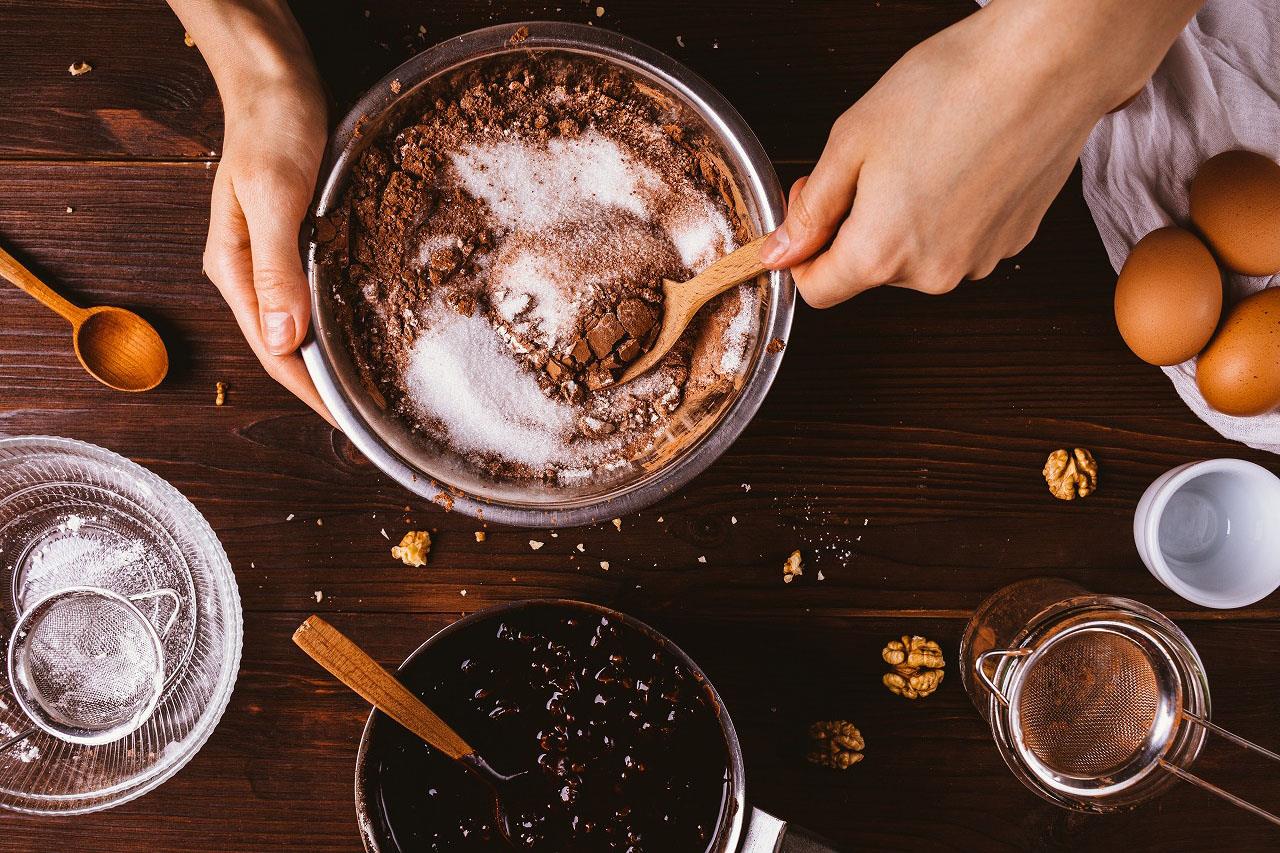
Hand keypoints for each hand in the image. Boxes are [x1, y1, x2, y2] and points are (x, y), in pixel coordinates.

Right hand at [169, 0, 334, 423]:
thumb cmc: (271, 127)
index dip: (311, 392)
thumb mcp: (274, 196)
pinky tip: (367, 328)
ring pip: (302, 324)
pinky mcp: (294, 240)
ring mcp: (270, 257)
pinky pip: (316, 293)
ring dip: (333, 356)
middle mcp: (249, 272)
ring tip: (374, 385)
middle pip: (286, 346)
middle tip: (371, 415)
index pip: (273, 352)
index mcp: (234, 270)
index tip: (349, 422)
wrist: (273, 78)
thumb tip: (285, 340)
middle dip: (323, 386)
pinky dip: (339, 318)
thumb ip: (277, 268)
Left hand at [760, 0, 1203, 306]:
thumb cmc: (952, 89)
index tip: (809, 210)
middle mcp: (932, 273)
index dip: (801, 251)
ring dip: (903, 218)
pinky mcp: (1012, 242)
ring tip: (922, 154)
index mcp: (881, 254)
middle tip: (867, 163)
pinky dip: (947, 211)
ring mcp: (978, 261)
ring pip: (914, 256)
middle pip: (868, 269)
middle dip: (855, 224)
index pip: (816, 291)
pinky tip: (958, 161)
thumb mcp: (851, 141)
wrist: (1048, 64)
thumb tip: (782, 252)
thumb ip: (811, 210)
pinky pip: (958, 240)